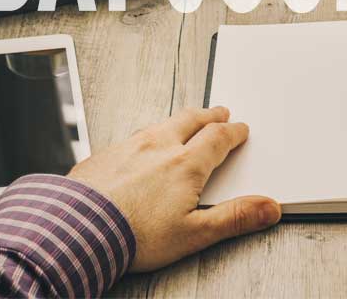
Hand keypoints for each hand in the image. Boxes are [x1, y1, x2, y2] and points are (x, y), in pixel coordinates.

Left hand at [67, 106, 279, 271]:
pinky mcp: (104, 155)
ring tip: (184, 123)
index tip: (240, 129)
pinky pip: (131, 137)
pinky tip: (141, 146)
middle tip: (219, 112)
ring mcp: (128, 147)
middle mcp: (158, 147)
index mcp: (185, 164)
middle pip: (190, 120)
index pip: (217, 138)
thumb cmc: (133, 235)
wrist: (78, 229)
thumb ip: (234, 218)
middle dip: (208, 116)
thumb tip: (268, 207)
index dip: (233, 132)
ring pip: (160, 124)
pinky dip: (146, 136)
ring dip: (178, 121)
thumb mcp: (194, 233)